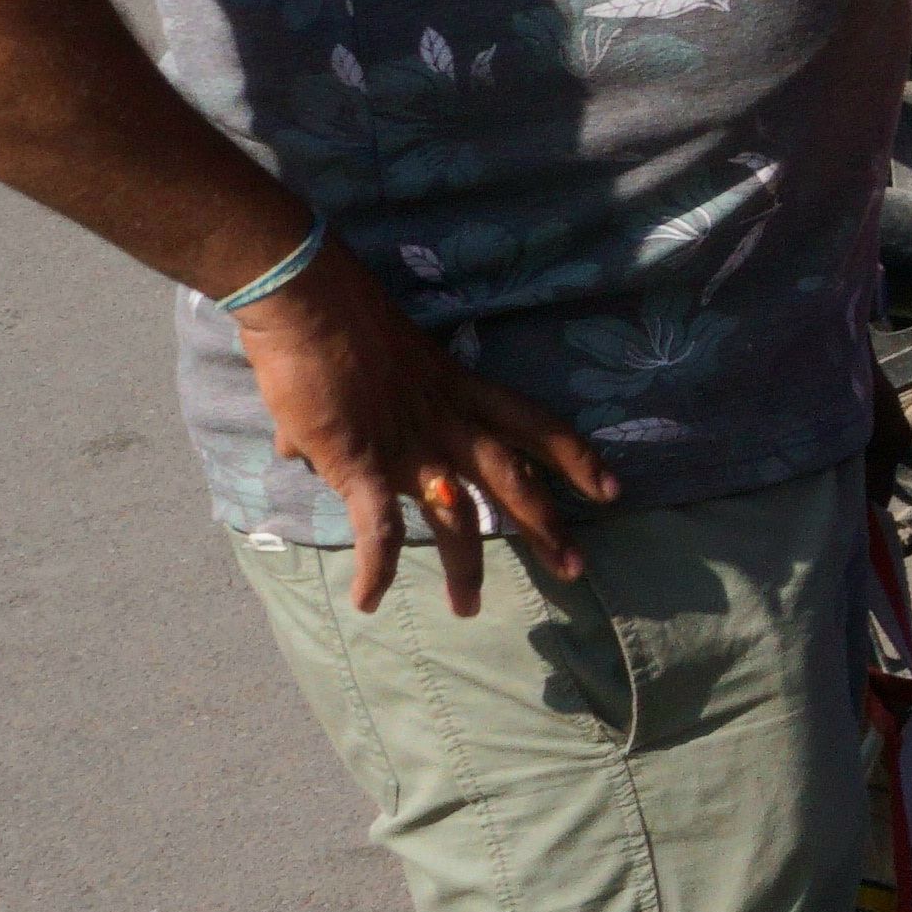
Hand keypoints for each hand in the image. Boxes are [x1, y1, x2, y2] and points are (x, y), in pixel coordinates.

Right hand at [229, 256, 616, 615]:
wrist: (310, 302)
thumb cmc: (340, 321)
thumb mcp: (383, 362)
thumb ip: (364, 411)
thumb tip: (300, 449)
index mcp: (459, 390)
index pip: (534, 424)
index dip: (575, 458)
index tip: (612, 489)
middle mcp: (448, 422)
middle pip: (513, 479)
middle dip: (546, 526)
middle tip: (576, 569)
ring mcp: (411, 446)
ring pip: (458, 515)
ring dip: (466, 564)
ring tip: (469, 609)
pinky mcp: (365, 465)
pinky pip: (378, 529)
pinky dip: (376, 568)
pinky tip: (368, 600)